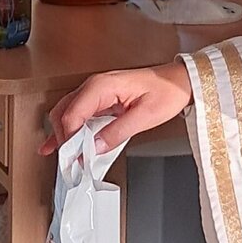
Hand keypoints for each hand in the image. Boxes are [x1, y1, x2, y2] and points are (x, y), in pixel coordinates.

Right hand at [42, 63, 193, 157]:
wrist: (179, 81)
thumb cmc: (167, 91)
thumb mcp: (145, 116)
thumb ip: (117, 132)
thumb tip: (95, 147)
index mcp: (102, 86)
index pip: (73, 115)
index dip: (70, 139)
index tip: (74, 158)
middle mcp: (95, 85)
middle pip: (64, 113)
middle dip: (63, 139)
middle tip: (70, 162)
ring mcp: (96, 91)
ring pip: (67, 112)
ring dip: (63, 134)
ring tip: (65, 157)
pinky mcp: (100, 98)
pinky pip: (78, 113)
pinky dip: (69, 129)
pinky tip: (61, 143)